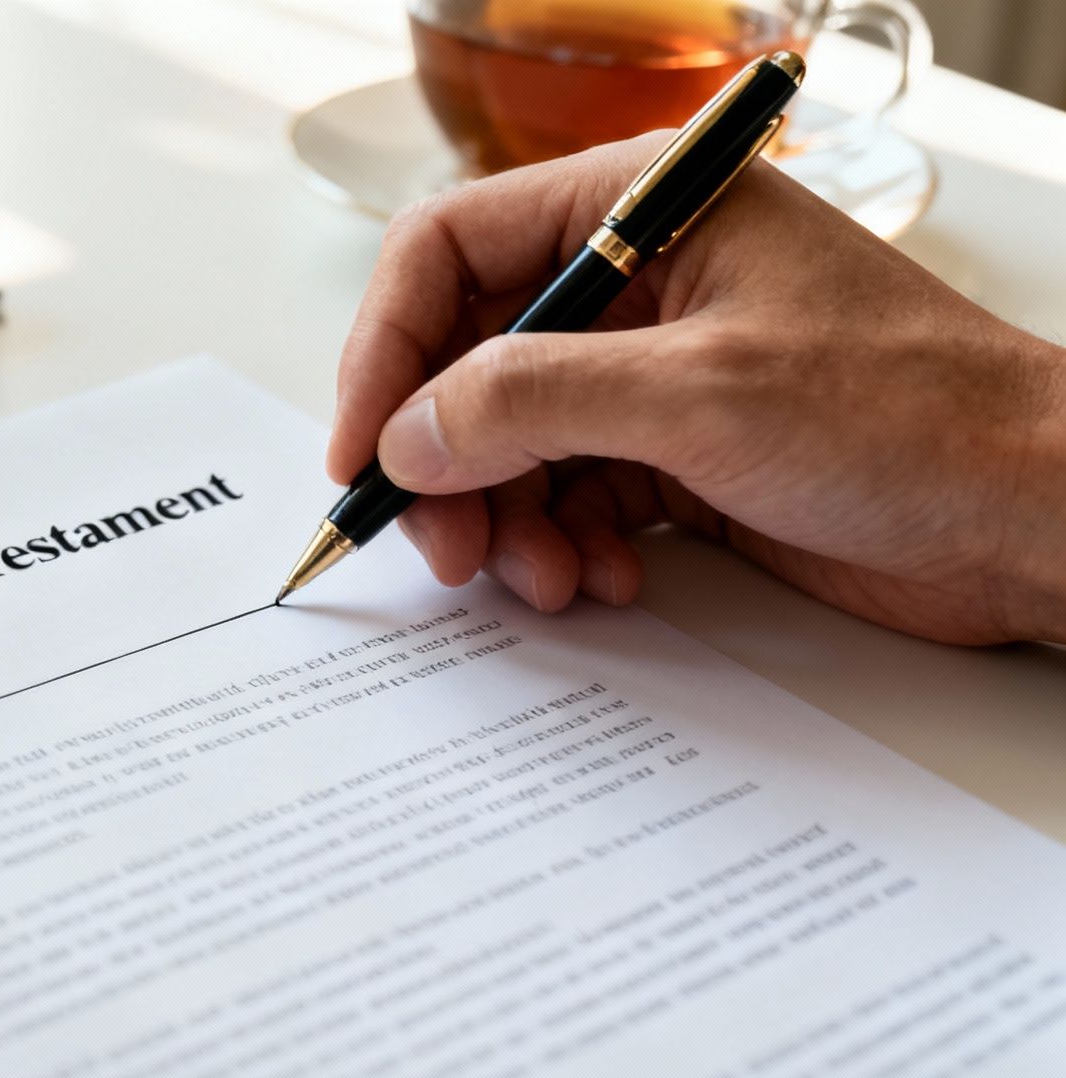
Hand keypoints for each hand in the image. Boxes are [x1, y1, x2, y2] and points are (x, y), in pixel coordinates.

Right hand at [330, 133, 1065, 644]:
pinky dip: (562, 547)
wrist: (1034, 519)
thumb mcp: (699, 394)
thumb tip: (408, 434)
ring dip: (507, 522)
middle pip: (467, 360)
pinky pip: (566, 498)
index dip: (387, 350)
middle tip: (446, 548)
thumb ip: (529, 401)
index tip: (364, 449)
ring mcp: (654, 373)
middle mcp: (638, 284)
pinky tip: (603, 581)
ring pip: (509, 444)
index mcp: (643, 211)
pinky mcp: (676, 457)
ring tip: (548, 580)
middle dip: (447, 462)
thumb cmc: (915, 417)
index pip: (451, 250)